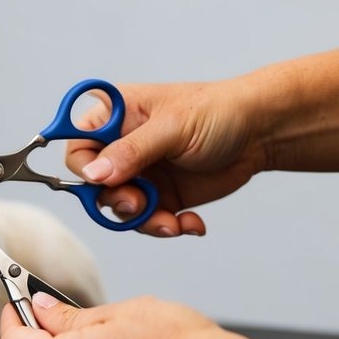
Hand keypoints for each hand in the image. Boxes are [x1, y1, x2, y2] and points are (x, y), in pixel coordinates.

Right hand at [67, 81, 267, 236]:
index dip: (86, 170)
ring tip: (172, 223)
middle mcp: (121, 147)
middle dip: (118, 201)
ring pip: (120, 210)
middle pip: (95, 186)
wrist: (260, 133)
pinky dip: (168, 227)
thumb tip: (93, 174)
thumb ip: (131, 151)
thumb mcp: (172, 127)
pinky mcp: (161, 196)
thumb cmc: (217, 111)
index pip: (78, 148)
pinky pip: (148, 221)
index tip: (104, 182)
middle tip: (140, 205)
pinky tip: (191, 223)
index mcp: (114, 117)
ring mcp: (140, 174)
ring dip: (145, 221)